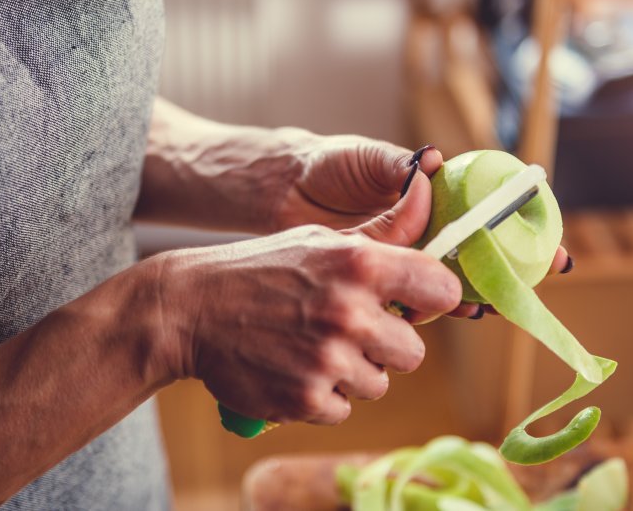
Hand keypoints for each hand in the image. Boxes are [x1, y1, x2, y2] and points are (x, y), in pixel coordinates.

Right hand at [153, 175, 461, 424]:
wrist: (190, 308)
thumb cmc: (262, 270)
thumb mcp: (318, 240)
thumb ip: (379, 245)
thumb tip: (431, 223)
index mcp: (360, 263)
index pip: (442, 290)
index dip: (430, 300)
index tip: (414, 304)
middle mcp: (350, 312)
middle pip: (413, 352)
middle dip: (386, 346)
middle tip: (347, 332)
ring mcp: (328, 360)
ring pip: (379, 384)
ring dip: (352, 373)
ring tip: (311, 348)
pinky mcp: (306, 399)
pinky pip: (343, 409)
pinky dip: (322, 396)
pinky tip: (292, 369)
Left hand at [270, 131, 572, 318]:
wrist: (282, 191)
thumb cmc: (327, 164)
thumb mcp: (365, 158)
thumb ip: (399, 167)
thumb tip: (435, 161)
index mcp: (430, 196)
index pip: (485, 209)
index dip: (520, 225)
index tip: (552, 243)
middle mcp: (425, 228)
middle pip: (479, 251)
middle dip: (514, 266)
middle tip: (542, 278)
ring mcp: (405, 256)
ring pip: (451, 278)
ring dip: (480, 292)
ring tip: (501, 301)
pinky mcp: (380, 280)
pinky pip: (414, 295)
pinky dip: (435, 306)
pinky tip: (455, 312)